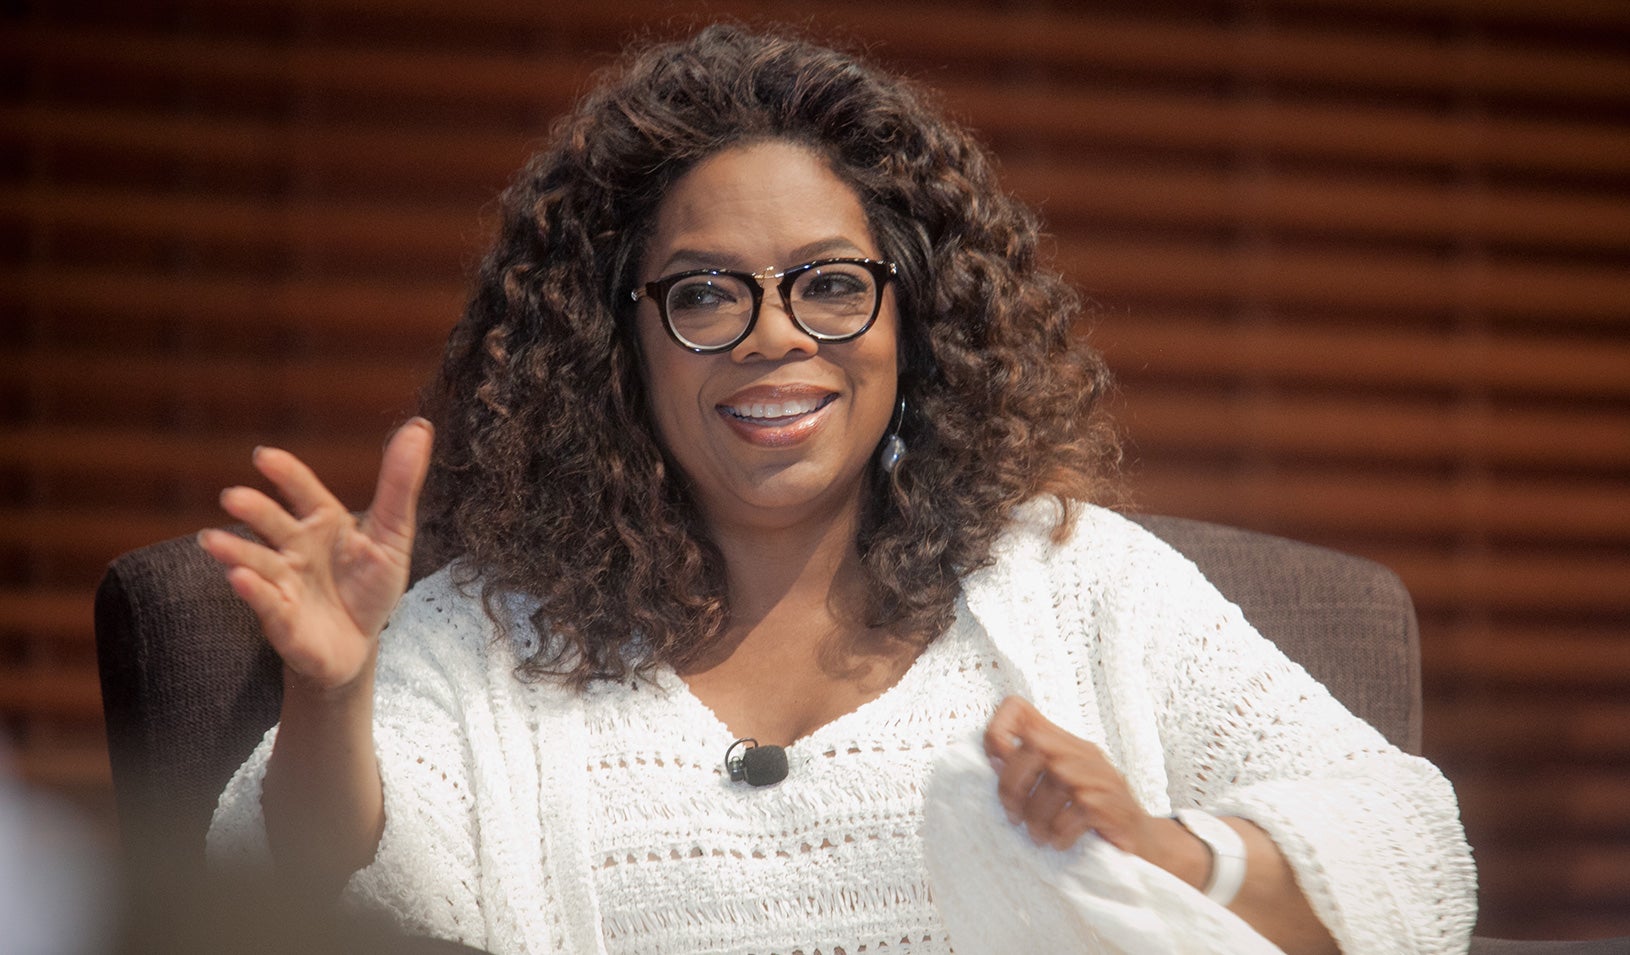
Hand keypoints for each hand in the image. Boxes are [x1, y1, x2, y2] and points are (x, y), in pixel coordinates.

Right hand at [198, 418, 433, 694]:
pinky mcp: (280, 619)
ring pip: (256, 561)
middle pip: (272, 523)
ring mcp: (283, 582)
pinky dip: (252, 591)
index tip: (265, 457)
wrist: (358, 646)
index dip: (286, 474)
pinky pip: (265, 602)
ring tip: (213, 542)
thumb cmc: (370, 585)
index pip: (303, 492)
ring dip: (235, 551)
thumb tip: (420, 427)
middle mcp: (295, 547)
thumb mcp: (393, 534)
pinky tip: (238, 578)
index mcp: (323, 523)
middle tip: (234, 497)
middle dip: (253, 510)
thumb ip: (400, 484)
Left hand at [984, 696, 1197, 873]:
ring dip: (1036, 817)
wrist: (1143, 842)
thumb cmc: (1092, 815)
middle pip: (1033, 745)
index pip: (1018, 708)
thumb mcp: (1059, 785)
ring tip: (1037, 836)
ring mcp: (1100, 776)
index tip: (995, 765)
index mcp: (1063, 743)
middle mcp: (1082, 753)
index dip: (996, 730)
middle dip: (1012, 785)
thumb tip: (992, 758)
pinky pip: (1076, 812)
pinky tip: (1059, 843)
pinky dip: (1060, 833)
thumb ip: (1029, 769)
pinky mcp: (1111, 805)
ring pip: (1055, 780)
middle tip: (1014, 817)